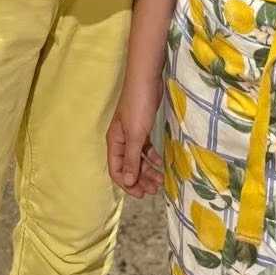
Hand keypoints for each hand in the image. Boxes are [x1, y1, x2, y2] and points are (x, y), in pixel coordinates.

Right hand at [106, 74, 163, 198]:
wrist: (146, 80)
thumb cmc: (138, 107)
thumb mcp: (135, 135)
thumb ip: (132, 159)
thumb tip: (128, 182)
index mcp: (115, 142)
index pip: (116, 170)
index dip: (128, 184)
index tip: (142, 194)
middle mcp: (121, 140)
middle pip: (128, 166)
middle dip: (140, 179)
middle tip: (155, 189)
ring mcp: (131, 133)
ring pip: (137, 158)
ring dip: (147, 170)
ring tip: (160, 180)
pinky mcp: (142, 127)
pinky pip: (145, 148)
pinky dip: (151, 156)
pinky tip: (160, 162)